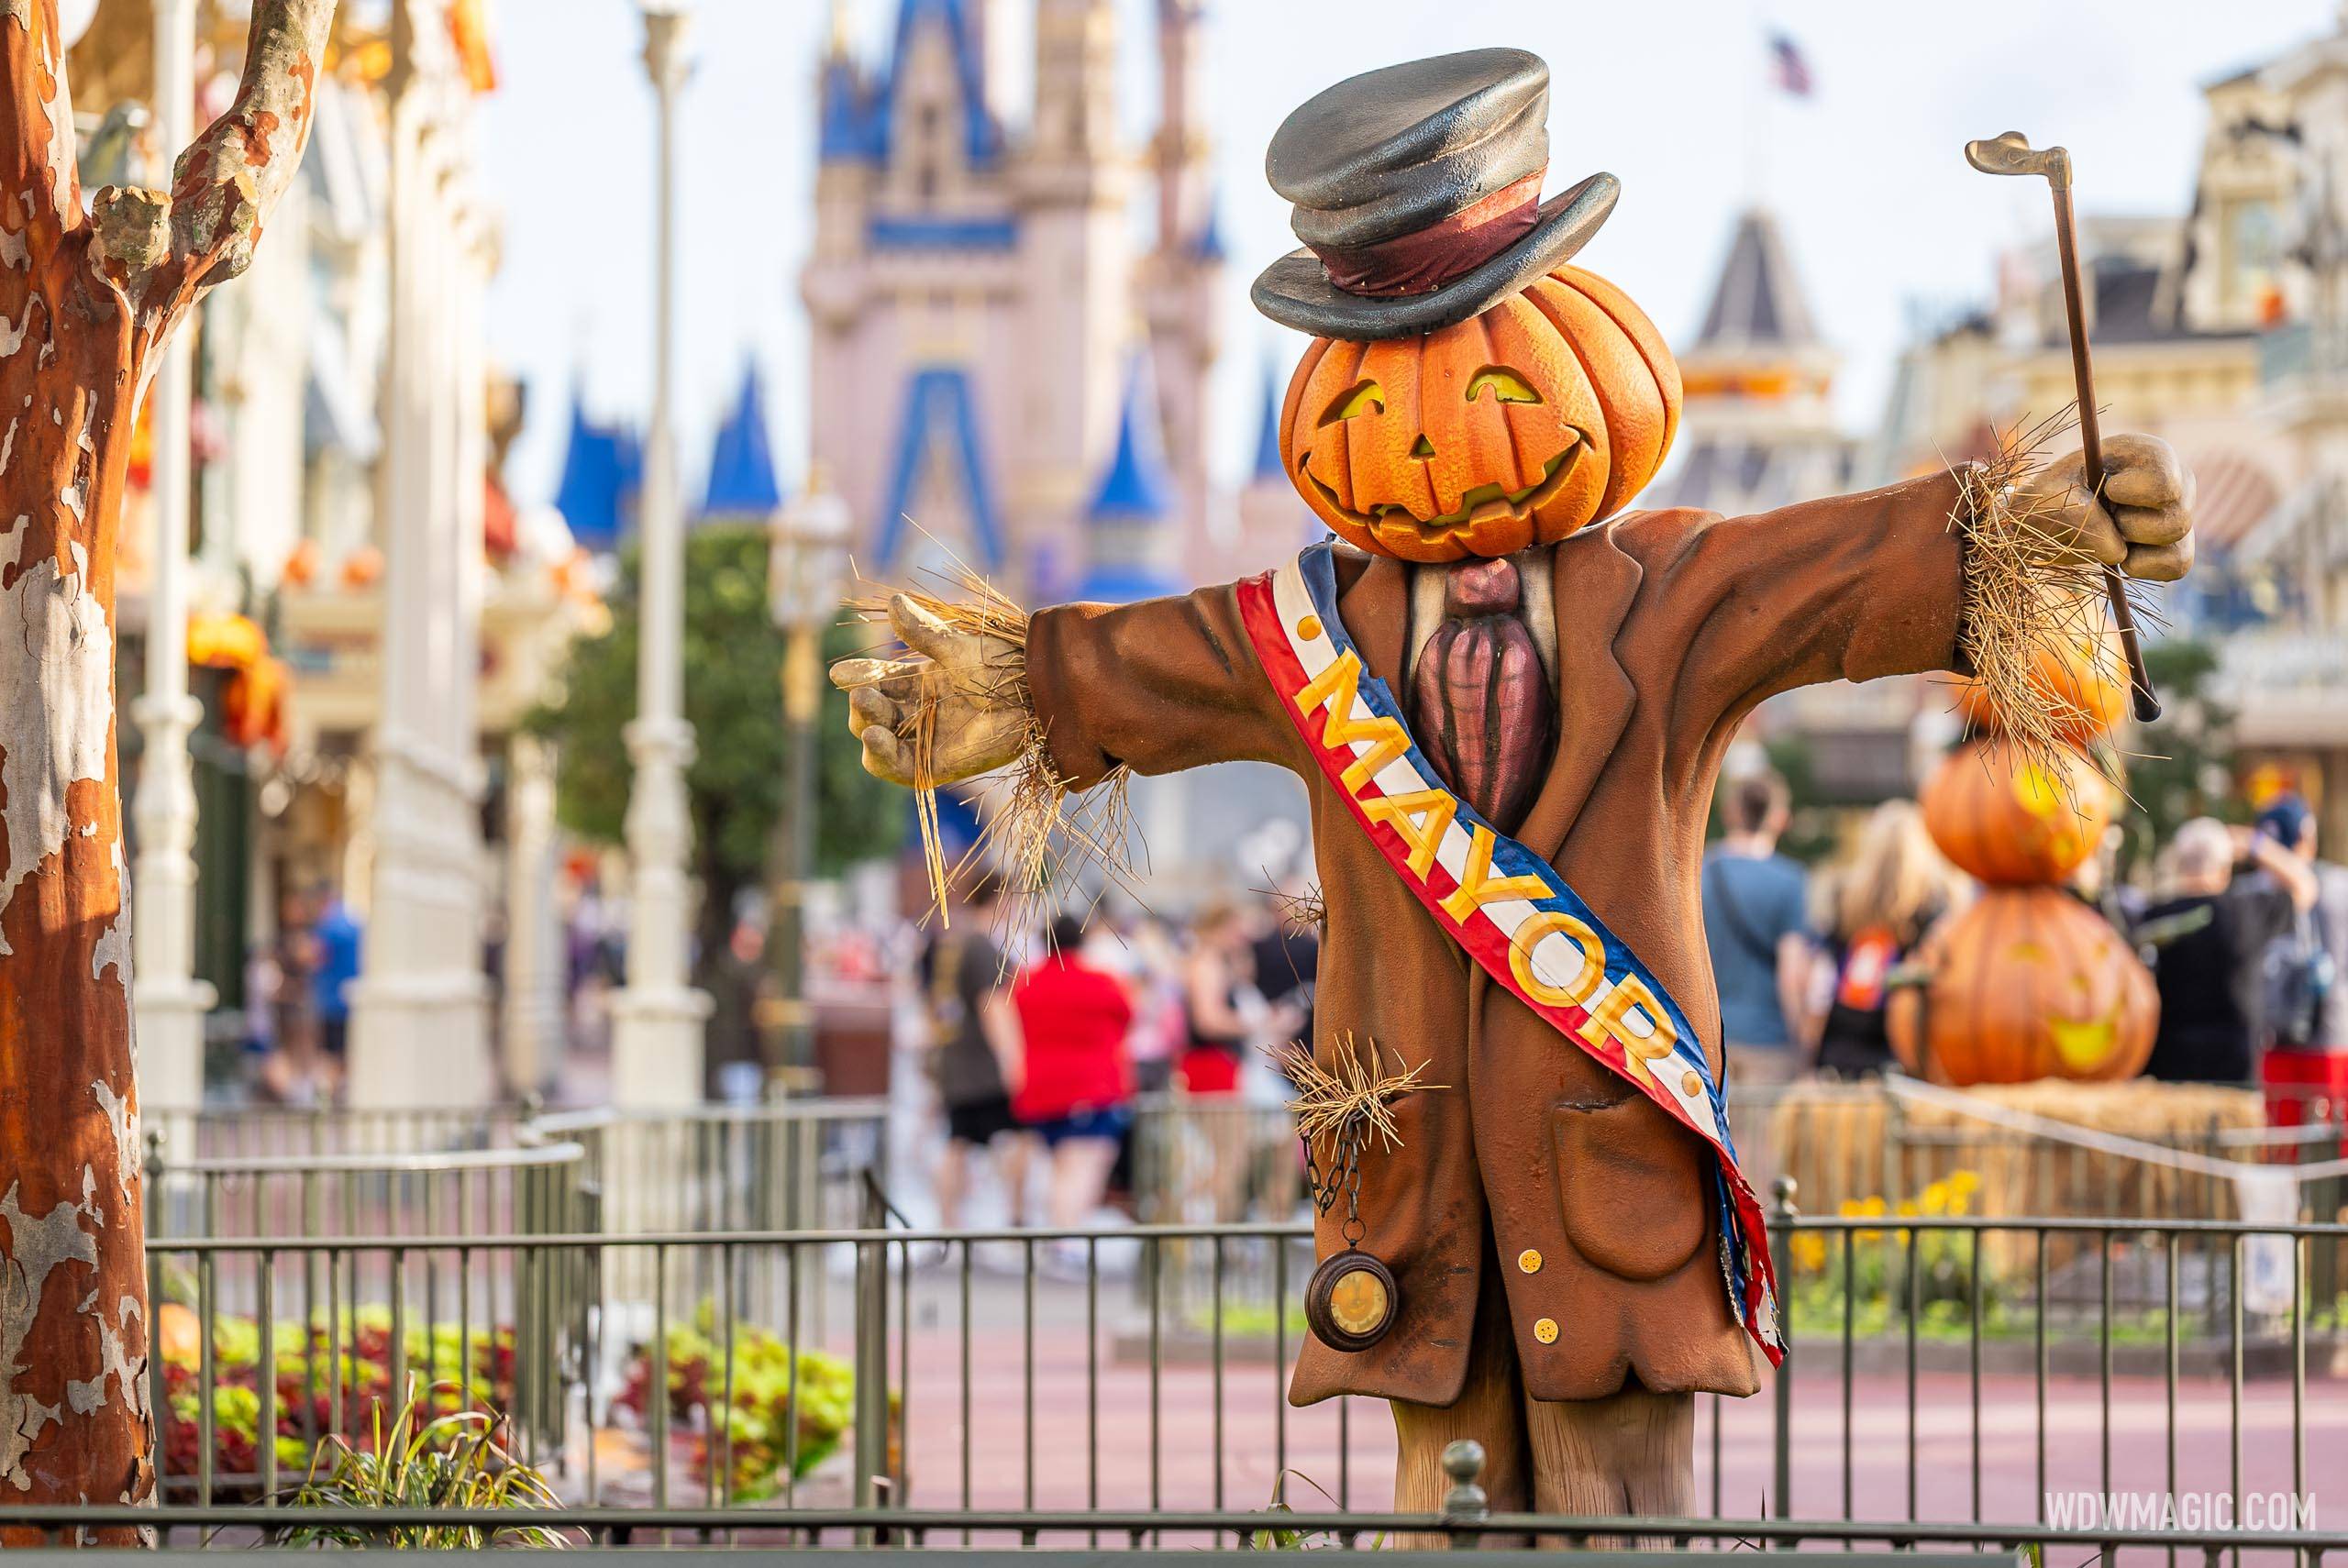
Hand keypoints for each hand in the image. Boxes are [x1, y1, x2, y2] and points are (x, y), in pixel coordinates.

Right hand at [828, 594, 1027, 786]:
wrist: (1036, 697)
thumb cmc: (1003, 667)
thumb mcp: (957, 648)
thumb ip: (923, 633)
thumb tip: (894, 601)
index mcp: (921, 681)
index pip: (878, 680)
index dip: (857, 677)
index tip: (840, 674)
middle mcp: (919, 711)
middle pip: (872, 713)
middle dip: (862, 704)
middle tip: (864, 695)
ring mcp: (926, 739)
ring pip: (878, 741)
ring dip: (866, 728)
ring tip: (866, 716)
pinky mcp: (936, 765)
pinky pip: (898, 768)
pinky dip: (881, 756)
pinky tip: (873, 739)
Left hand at [2010, 433, 2193, 581]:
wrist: (2048, 517)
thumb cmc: (2051, 495)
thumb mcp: (2047, 495)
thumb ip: (2076, 513)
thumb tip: (2117, 550)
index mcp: (2146, 453)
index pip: (2165, 480)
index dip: (2133, 495)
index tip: (2107, 491)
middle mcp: (2175, 478)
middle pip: (2176, 518)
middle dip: (2130, 527)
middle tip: (2105, 515)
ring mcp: (2180, 511)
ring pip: (2178, 542)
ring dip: (2133, 547)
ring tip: (2109, 532)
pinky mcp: (2176, 543)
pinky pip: (2178, 565)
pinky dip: (2145, 568)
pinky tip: (2121, 558)